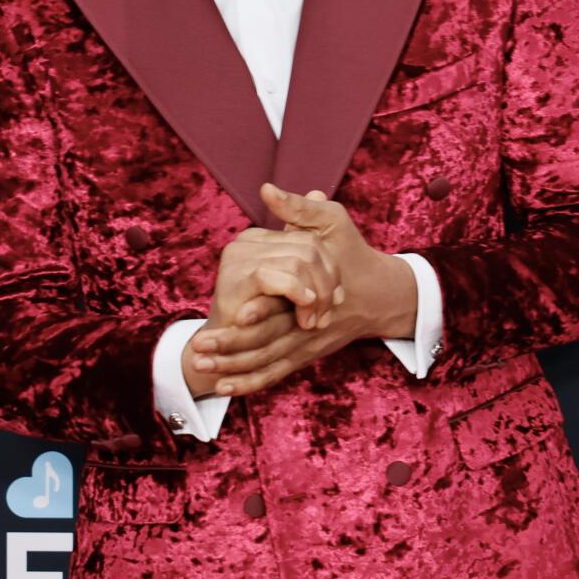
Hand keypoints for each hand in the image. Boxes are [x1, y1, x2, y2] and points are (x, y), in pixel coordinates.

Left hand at [186, 182, 416, 399]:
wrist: (378, 293)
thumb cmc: (352, 253)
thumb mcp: (332, 223)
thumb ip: (299, 209)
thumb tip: (267, 190)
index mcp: (316, 290)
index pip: (286, 305)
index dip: (260, 311)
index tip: (232, 315)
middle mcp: (310, 323)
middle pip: (269, 342)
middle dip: (232, 348)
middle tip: (199, 349)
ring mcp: (307, 343)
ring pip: (267, 363)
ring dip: (233, 370)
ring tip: (201, 367)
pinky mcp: (304, 355)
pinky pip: (273, 374)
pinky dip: (249, 383)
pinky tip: (222, 388)